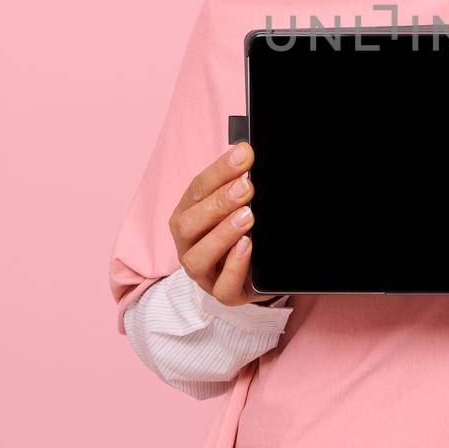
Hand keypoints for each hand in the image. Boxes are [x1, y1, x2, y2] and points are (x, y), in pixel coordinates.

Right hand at [168, 140, 277, 306]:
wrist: (259, 273)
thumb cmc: (244, 231)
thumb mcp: (239, 205)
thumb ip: (240, 186)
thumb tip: (251, 157)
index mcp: (189, 214)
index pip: (198, 189)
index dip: (220, 170)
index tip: (245, 154)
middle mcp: (188, 244)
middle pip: (189, 223)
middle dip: (218, 203)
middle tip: (247, 187)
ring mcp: (203, 272)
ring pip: (199, 257)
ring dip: (223, 234)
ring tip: (248, 216)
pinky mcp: (223, 294)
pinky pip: (223, 286)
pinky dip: (234, 265)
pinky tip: (248, 247)